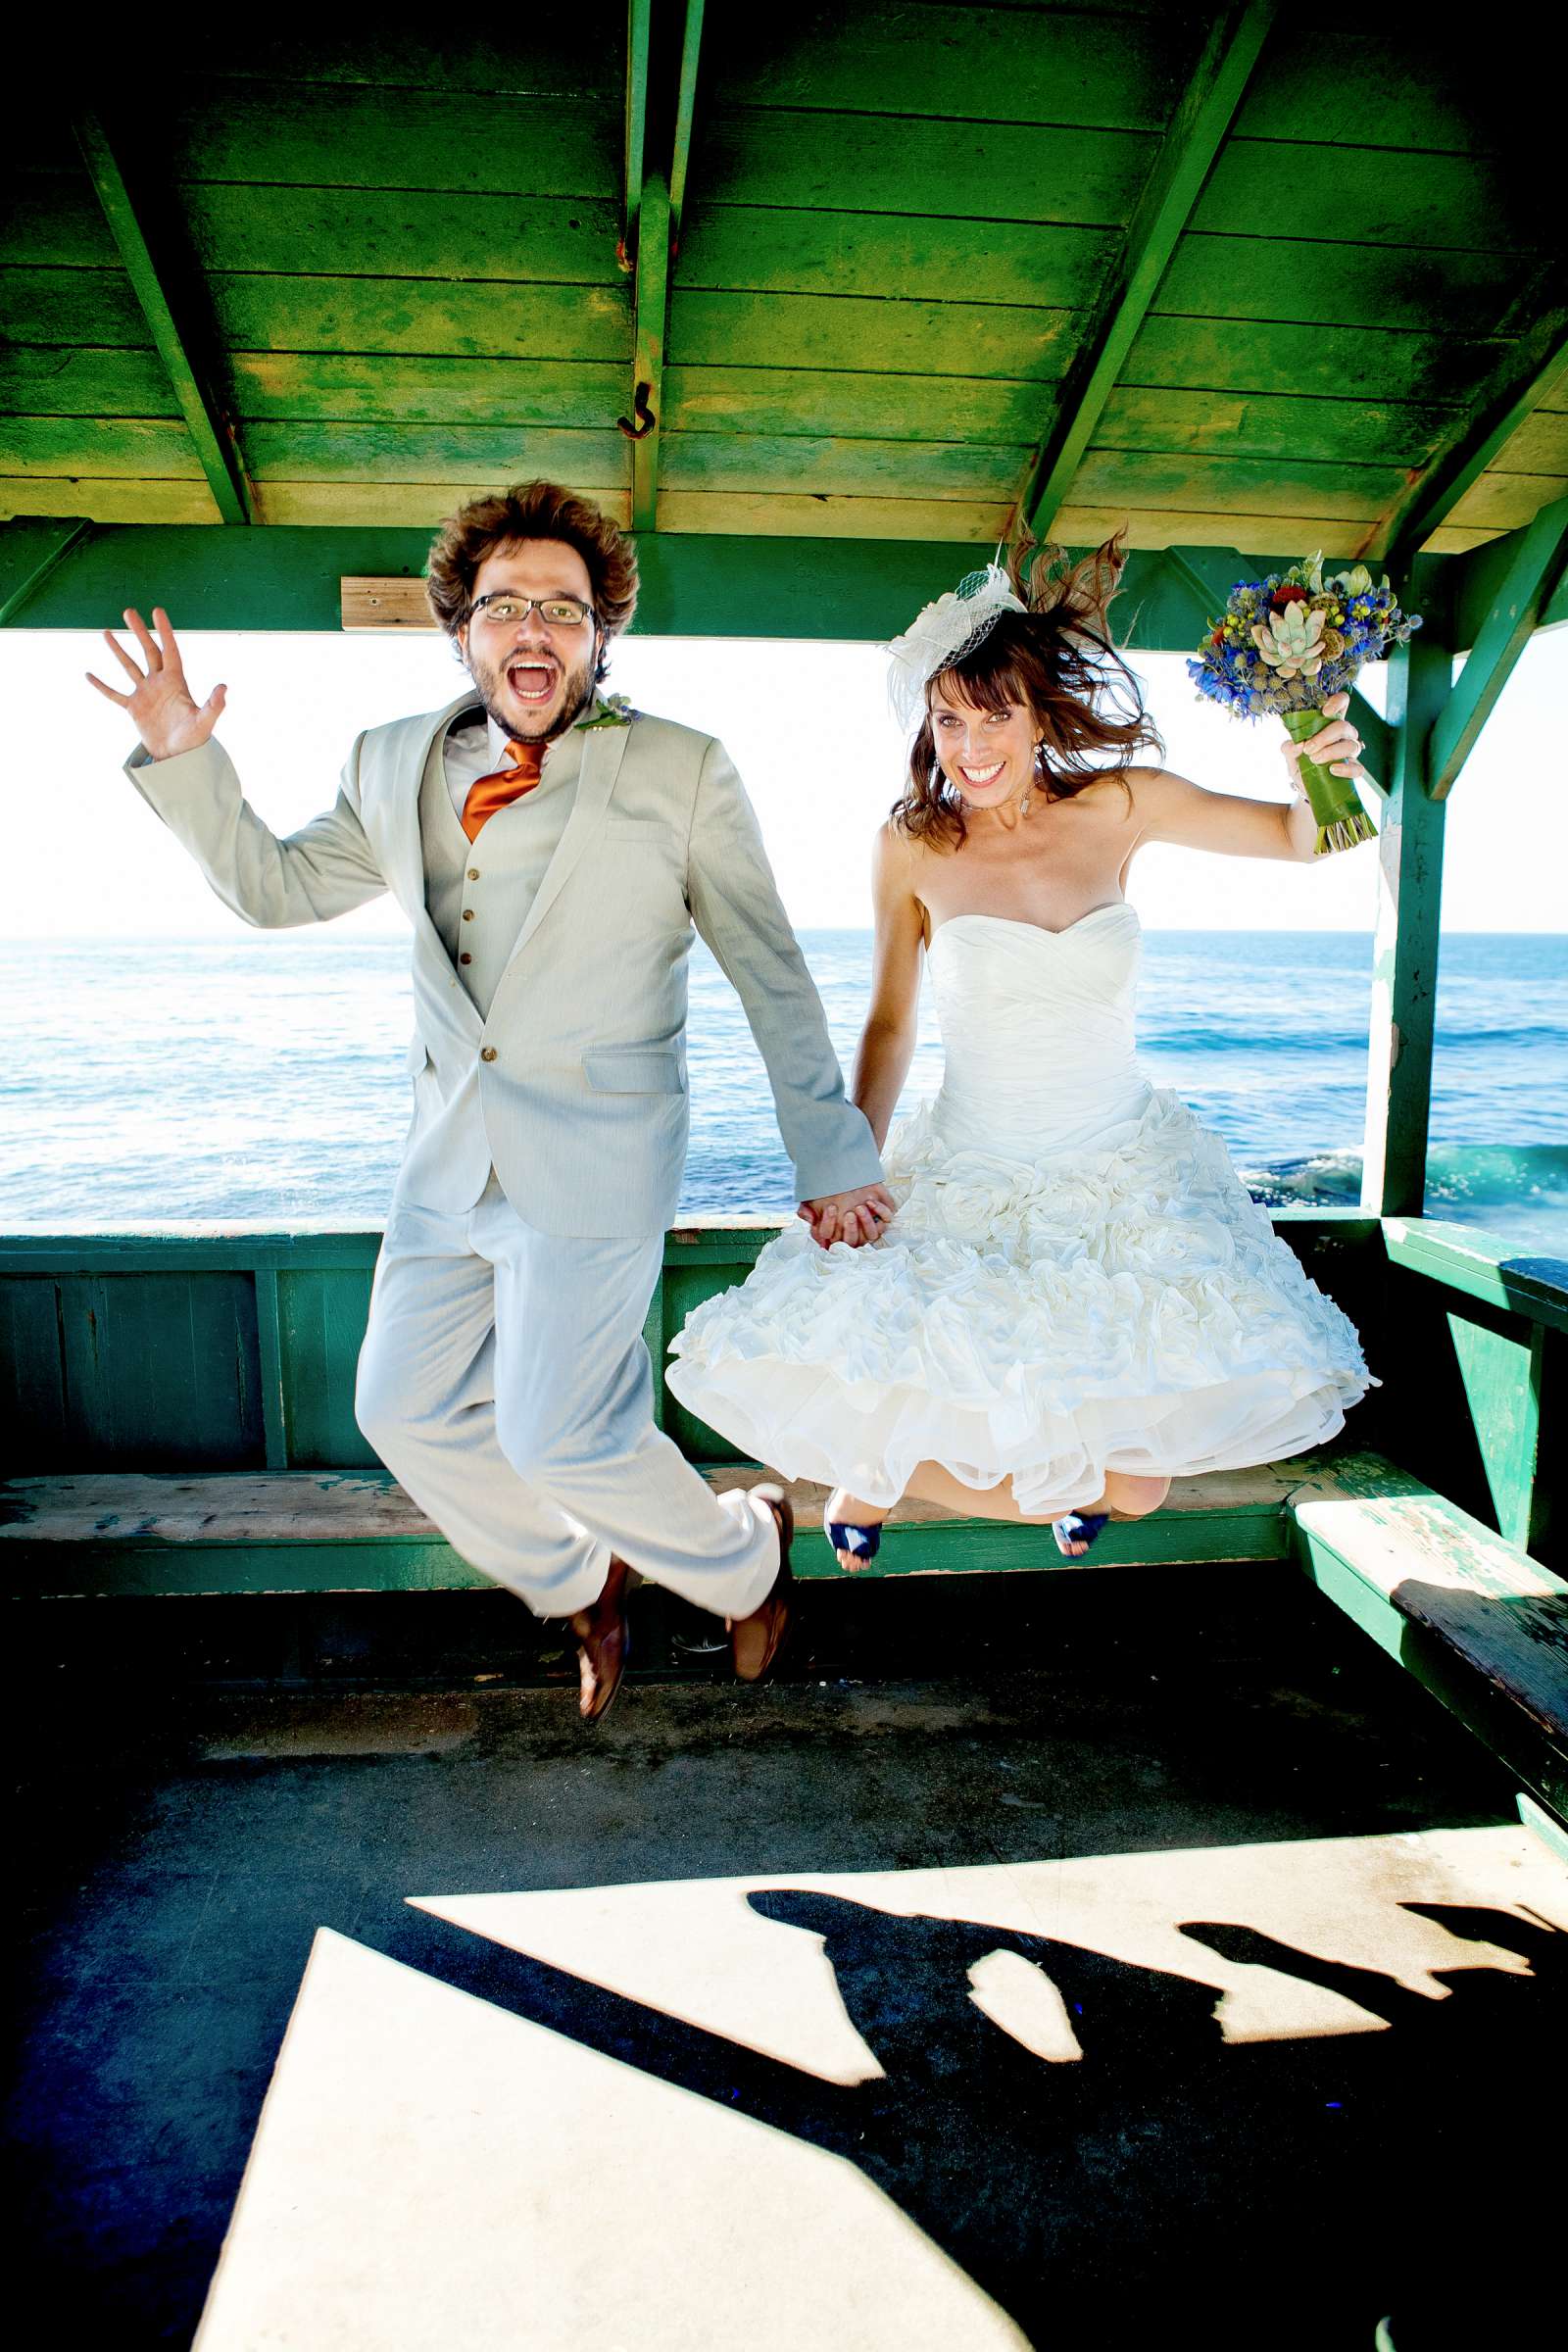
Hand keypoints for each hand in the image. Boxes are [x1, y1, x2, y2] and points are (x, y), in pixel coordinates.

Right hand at [86, 606, 226, 759]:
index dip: (164, 631)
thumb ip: (214, 704)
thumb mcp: (205, 722)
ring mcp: (145, 694)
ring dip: (118, 650)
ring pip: (129, 666)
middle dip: (139, 632)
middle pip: (148, 651)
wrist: (178, 758)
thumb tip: (223, 688)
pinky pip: (114, 694)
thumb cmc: (194, 740)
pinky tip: (88, 675)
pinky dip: (101, 686)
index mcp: (177, 682)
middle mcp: (160, 683)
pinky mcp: (134, 708)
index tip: (157, 611)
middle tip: (129, 611)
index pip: (170, 650)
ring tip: (106, 632)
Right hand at [796, 1182, 895, 1248]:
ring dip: (866, 1223)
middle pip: (853, 1242)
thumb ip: (805, 1210)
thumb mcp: (812, 1197)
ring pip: (872, 1235)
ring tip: (860, 1207)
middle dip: (851, 1229)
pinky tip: (871, 1201)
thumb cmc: (829, 1188)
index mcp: (836, 1233)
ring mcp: (870, 1225)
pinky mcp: (884, 1214)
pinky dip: (880, 1211)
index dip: (830, 1226)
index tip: (830, 1208)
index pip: (832, 1240)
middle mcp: (853, 1232)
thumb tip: (810, 1220)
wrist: (849, 1170)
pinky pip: (887, 1218)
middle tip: (848, 1214)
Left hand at [1280, 691, 1366, 789]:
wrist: (1306, 789)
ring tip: (1315, 760)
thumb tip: (1297, 745)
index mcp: (1330, 724)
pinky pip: (1358, 768)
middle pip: (1344, 726)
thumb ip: (1289, 748)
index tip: (1325, 712)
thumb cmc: (1301, 765)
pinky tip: (1332, 770)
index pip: (1342, 703)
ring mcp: (1350, 752)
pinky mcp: (1353, 770)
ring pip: (1351, 745)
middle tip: (1309, 749)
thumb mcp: (1291, 756)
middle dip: (1325, 736)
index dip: (1337, 702)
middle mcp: (1344, 735)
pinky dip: (1345, 769)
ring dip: (1331, 751)